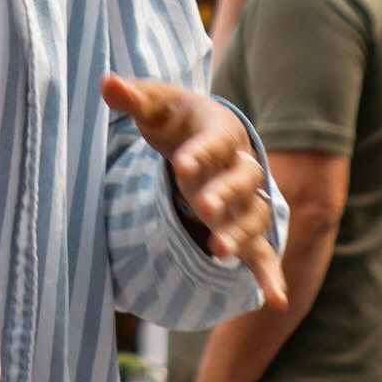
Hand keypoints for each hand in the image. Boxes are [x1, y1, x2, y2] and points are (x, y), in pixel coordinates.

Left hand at [101, 75, 287, 309]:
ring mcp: (245, 197)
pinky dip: (270, 273)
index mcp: (220, 129)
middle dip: (222, 194)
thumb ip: (132, 97)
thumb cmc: (175, 117)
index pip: (214, 141)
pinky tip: (275, 300)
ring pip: (252, 216)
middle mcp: (240, 164)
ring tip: (217, 251)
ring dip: (239, 233)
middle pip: (240, 180)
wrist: (202, 133)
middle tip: (201, 207)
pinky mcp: (244, 225)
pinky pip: (263, 251)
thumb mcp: (154, 103)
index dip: (200, 153)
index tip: (180, 164)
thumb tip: (106, 81)